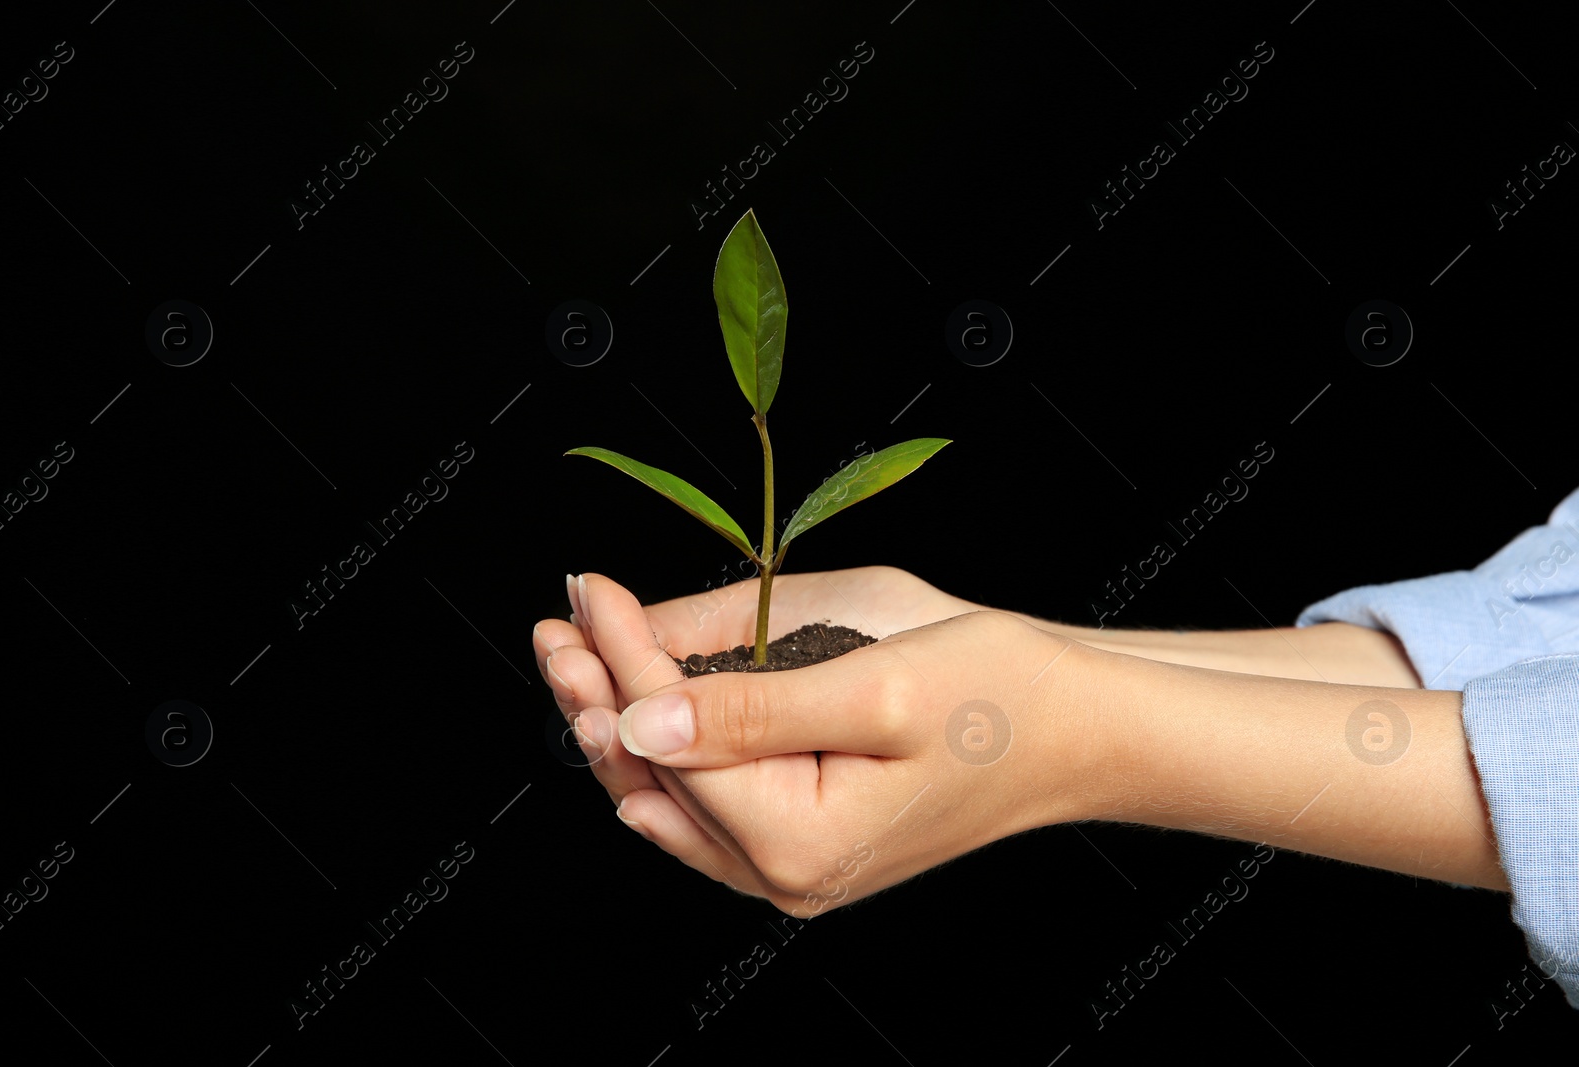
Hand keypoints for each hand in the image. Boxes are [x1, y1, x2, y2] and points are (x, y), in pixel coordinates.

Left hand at [533, 568, 1099, 915]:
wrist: (1078, 729)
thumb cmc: (1000, 697)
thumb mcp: (874, 683)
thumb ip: (751, 704)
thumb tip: (642, 712)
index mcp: (799, 841)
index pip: (672, 735)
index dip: (621, 653)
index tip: (589, 587)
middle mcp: (784, 875)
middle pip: (652, 774)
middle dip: (598, 690)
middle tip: (556, 622)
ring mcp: (792, 868)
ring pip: (669, 791)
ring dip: (619, 718)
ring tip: (574, 652)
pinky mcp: (803, 842)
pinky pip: (705, 804)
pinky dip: (664, 747)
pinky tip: (631, 709)